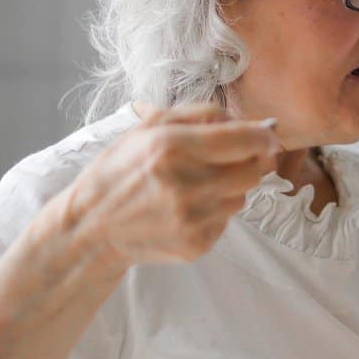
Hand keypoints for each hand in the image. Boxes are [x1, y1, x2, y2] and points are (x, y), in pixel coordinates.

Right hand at [60, 104, 279, 269]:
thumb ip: (200, 115)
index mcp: (172, 147)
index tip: (267, 134)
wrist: (90, 227)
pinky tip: (188, 207)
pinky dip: (216, 210)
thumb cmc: (120, 171)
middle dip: (252, 159)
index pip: (246, 140)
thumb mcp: (148, 128)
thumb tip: (247, 121)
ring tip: (198, 184)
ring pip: (244, 195)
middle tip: (236, 157)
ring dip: (232, 186)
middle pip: (255, 169)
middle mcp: (186, 184)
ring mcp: (193, 218)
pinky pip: (227, 220)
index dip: (264, 136)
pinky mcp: (197, 243)